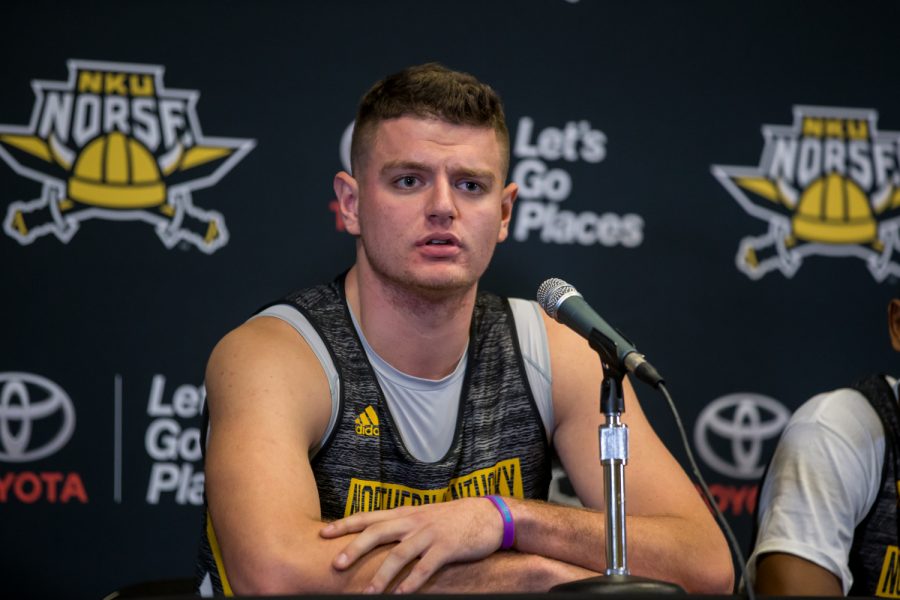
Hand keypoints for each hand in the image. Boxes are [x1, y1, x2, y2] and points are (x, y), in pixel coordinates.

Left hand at [320, 497, 507, 592]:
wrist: (487, 514)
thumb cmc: (452, 518)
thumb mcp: (423, 515)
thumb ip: (401, 524)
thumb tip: (376, 533)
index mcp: (405, 514)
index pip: (369, 517)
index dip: (346, 524)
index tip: (324, 533)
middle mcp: (413, 522)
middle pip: (377, 532)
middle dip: (354, 548)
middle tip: (335, 564)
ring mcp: (429, 534)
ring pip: (399, 555)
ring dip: (381, 576)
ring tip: (367, 593)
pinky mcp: (446, 548)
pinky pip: (425, 568)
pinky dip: (412, 583)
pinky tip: (400, 596)